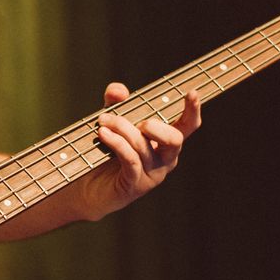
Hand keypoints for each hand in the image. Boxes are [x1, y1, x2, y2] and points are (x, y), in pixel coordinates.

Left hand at [79, 83, 201, 220]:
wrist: (87, 188)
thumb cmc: (105, 153)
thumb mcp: (111, 122)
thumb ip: (116, 103)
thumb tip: (119, 91)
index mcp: (165, 143)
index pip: (188, 126)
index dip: (193, 111)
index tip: (192, 93)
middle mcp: (165, 160)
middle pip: (175, 139)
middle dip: (155, 126)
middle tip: (136, 122)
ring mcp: (152, 174)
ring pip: (144, 146)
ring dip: (122, 128)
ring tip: (103, 121)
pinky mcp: (135, 185)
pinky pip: (130, 159)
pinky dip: (117, 143)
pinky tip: (103, 134)